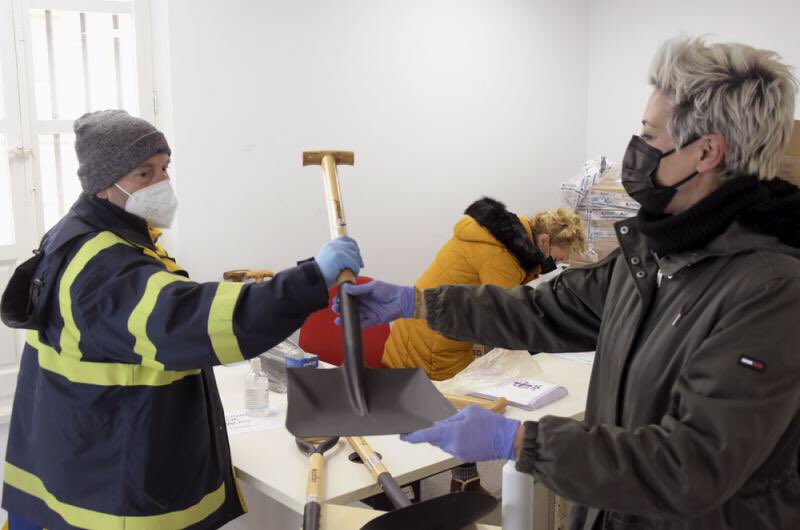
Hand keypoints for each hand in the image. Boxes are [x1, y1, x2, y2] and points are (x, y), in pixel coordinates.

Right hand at [315, 236, 363, 287]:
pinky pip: (353, 262)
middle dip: (358, 256)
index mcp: (330, 244)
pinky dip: (355, 269)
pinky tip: (353, 274)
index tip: (357, 254)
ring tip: (354, 271)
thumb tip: (354, 255)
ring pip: (354, 255)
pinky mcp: (339, 256)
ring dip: (356, 264)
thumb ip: (339, 254)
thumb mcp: (330, 260)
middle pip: (352, 246)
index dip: (353, 245)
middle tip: (360, 265)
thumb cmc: (324, 274)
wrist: (316, 279)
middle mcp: (333, 244)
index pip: (346, 239)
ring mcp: (336, 249)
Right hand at [332, 280, 414, 327]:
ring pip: (355, 316)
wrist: (402, 300)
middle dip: (342, 308)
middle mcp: (364, 304)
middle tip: (335, 308)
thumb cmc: (388, 291)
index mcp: (363, 294)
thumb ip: (360, 289)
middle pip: (351, 307)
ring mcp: (368, 312)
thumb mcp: (373, 287)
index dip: (343, 299)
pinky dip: (354, 325)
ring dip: (346, 317)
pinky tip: (347, 325)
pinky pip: (362, 324)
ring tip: (337, 318)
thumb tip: (345, 288)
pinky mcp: (373, 321)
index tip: (336, 300)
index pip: (350, 297)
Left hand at [400, 405, 520, 461]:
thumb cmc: (489, 423)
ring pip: (445, 444)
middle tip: (447, 422)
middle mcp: (452, 446)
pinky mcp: (465, 457)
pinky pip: (454, 447)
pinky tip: (468, 435)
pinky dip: (456, 441)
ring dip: (448, 436)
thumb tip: (440, 424)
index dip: (413, 437)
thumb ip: (451, 419)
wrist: (506, 440)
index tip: (403, 436)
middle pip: (436, 439)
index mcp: (451, 433)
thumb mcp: (468, 413)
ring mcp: (458, 453)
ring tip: (463, 427)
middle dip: (437, 432)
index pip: (427, 435)